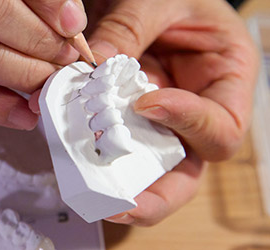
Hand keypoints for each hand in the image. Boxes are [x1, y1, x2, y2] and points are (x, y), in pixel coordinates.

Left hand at [85, 0, 257, 225]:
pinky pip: (110, 144)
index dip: (188, 123)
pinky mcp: (124, 121)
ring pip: (144, 168)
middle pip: (185, 172)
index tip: (147, 103)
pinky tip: (68, 147)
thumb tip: (92, 66)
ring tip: (84, 183)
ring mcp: (157, 123)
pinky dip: (90, 149)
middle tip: (117, 203)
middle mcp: (192, 114)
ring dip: (115, 179)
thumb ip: (129, 29)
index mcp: (225, 84)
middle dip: (153, 195)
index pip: (220, 128)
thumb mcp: (158, 1)